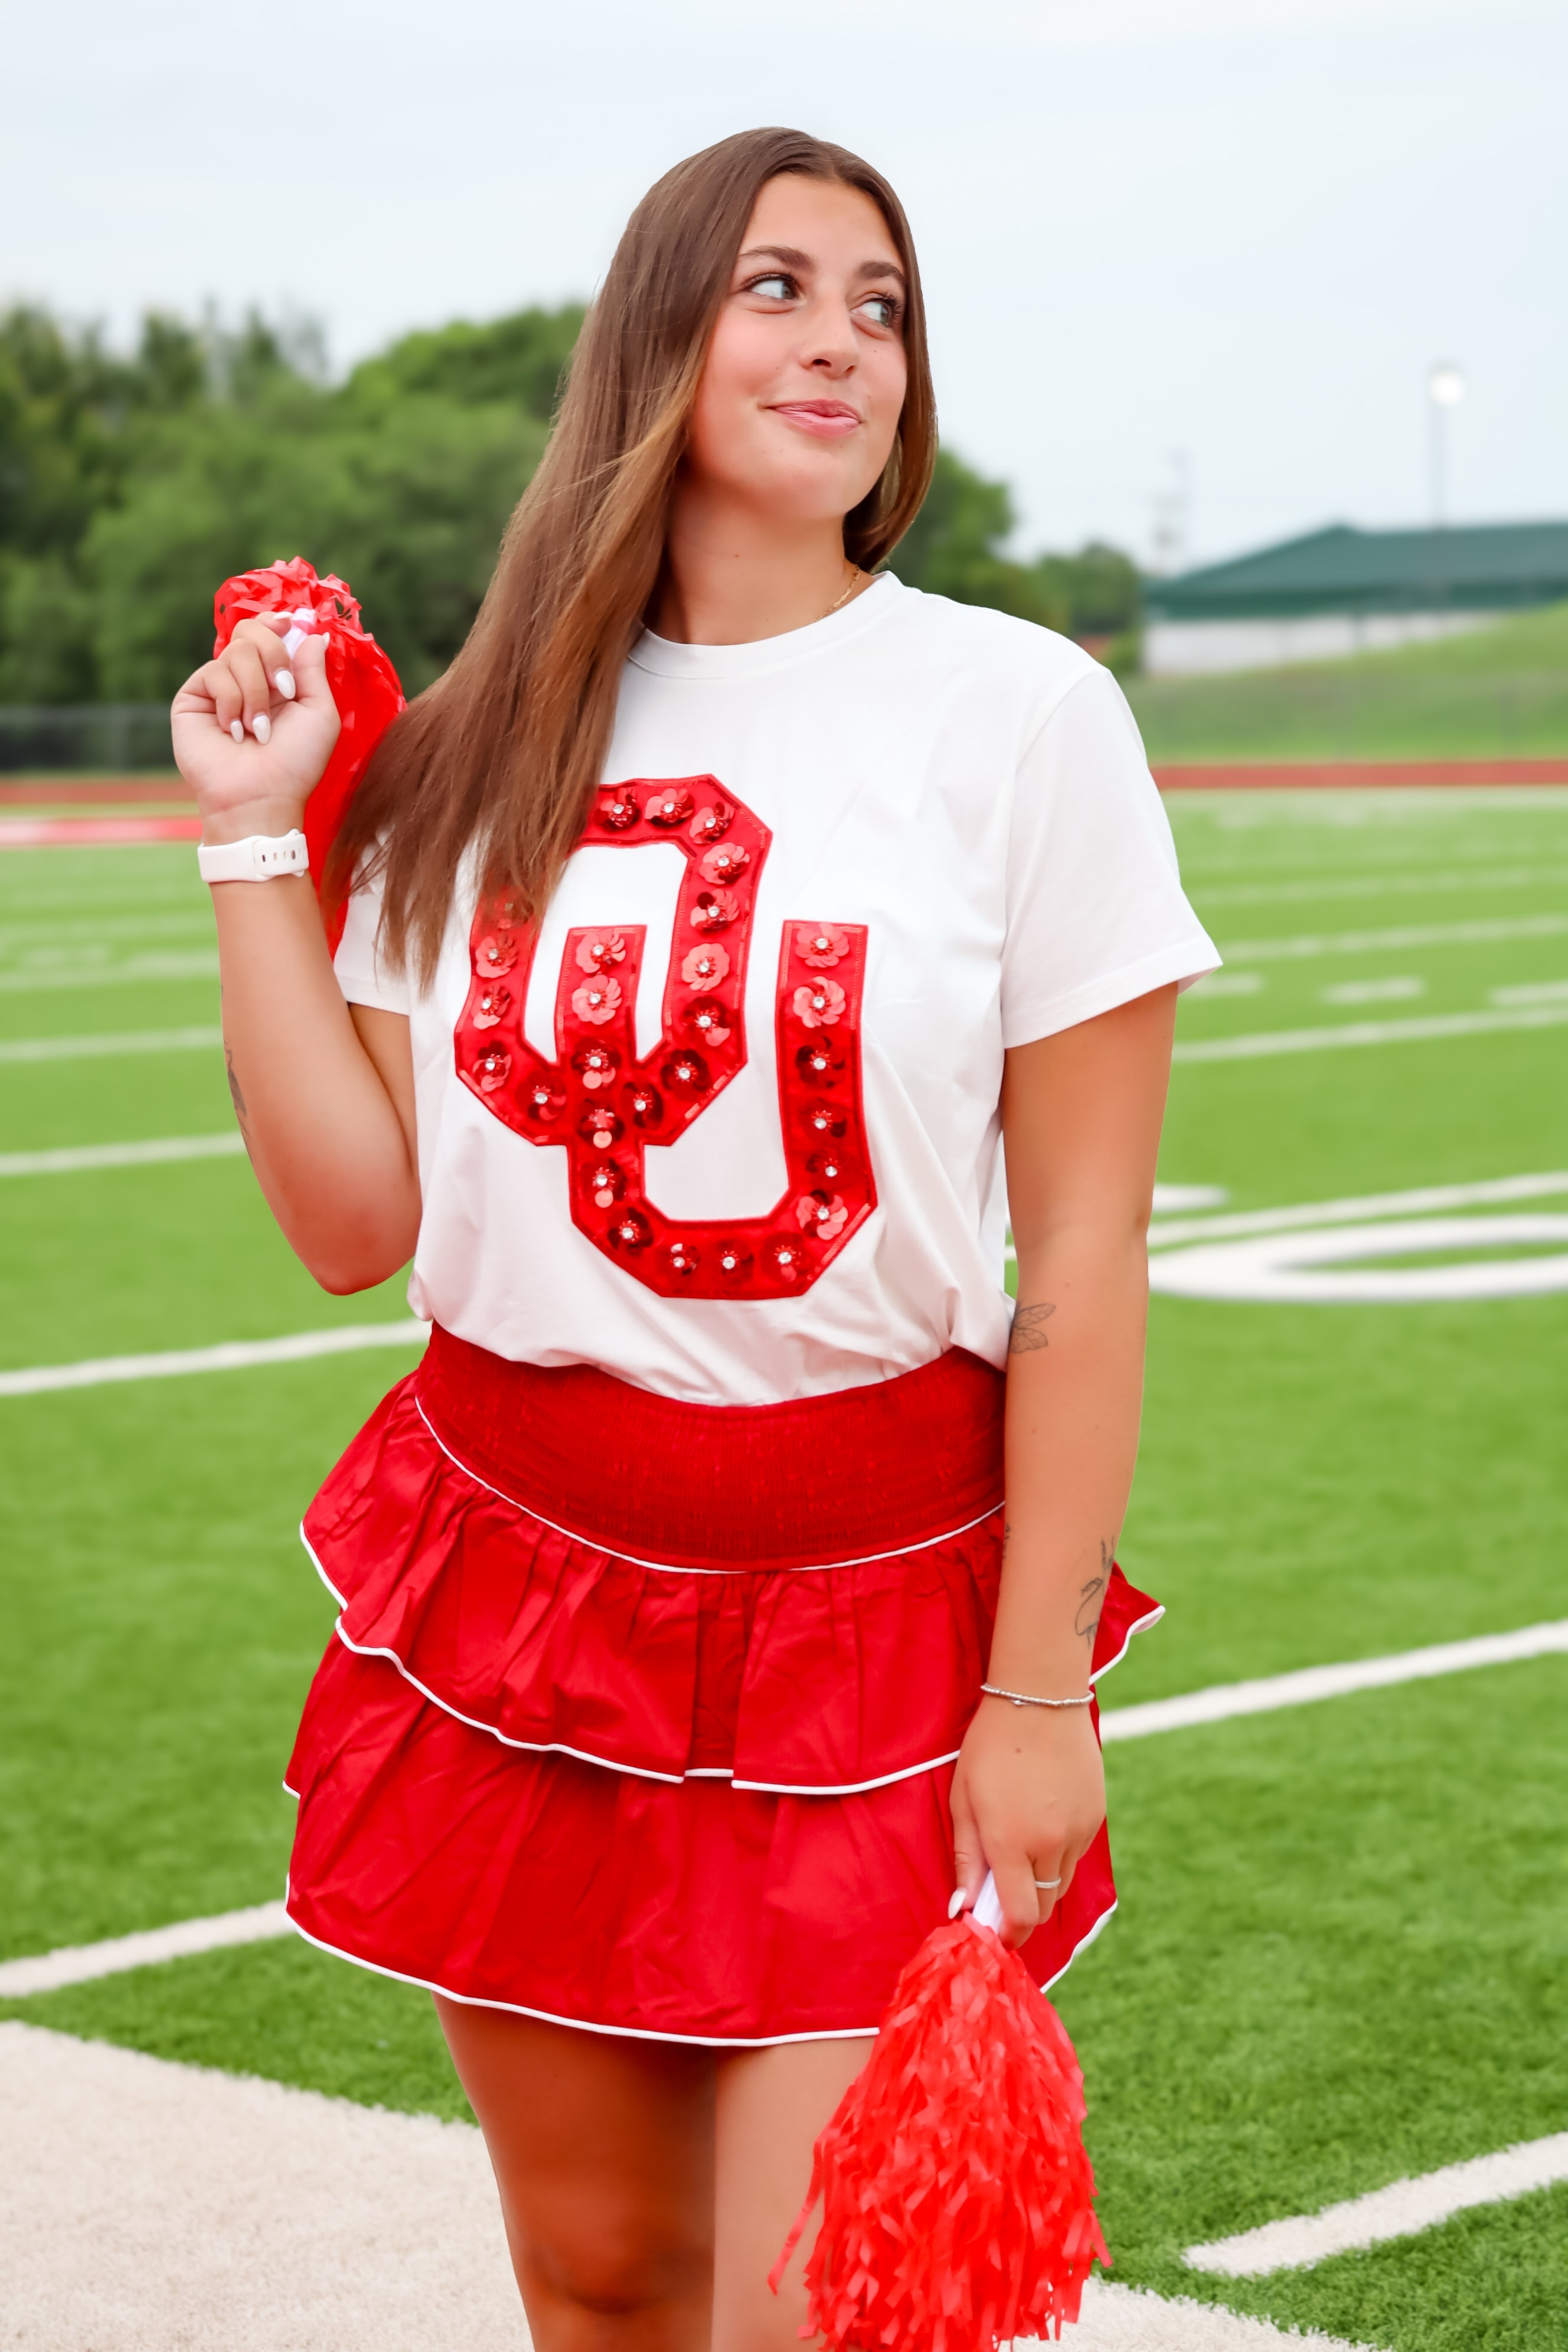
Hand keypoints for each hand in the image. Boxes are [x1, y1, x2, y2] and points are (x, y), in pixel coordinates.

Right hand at [171, 617, 339, 842]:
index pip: (271, 632)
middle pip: (251, 630)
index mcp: (277, 679)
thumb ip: (313, 670)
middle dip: (273, 655)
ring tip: (258, 729)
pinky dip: (232, 702)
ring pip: (237, 651)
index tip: (291, 623)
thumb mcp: (319, 714)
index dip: (278, 622)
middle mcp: (247, 679)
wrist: (261, 796)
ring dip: (256, 692)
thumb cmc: (295, 763)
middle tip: (283, 690)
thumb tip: (311, 631)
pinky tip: (235, 731)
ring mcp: (218, 687)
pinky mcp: (193, 697)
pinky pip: (215, 672)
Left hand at [949, 1695, 1105, 1947]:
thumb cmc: (990, 1747)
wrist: (1040, 1699)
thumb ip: (966, 1858)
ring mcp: (1080, 1831)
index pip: (1021, 1917)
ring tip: (1020, 1846)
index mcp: (1012, 1843)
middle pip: (1044, 1907)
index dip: (1008, 1934)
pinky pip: (1078, 1853)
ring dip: (1041, 1880)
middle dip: (1022, 1911)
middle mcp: (1051, 1843)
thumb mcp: (964, 1800)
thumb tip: (962, 1907)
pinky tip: (1042, 1822)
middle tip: (1001, 1892)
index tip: (994, 1931)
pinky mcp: (1097, 1816)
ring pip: (1062, 1881)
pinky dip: (1060, 1854)